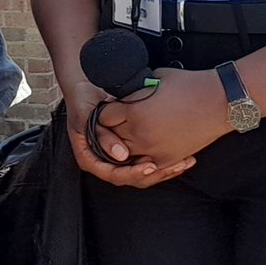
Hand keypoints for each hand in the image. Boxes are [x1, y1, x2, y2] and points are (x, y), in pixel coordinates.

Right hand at [62, 78, 195, 188]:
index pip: (114, 175)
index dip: (133, 173)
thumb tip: (121, 155)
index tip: (150, 166)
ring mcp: (117, 156)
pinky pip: (145, 160)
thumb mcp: (87, 116)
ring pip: (142, 172)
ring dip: (164, 169)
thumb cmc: (82, 100)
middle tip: (175, 165)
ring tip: (184, 162)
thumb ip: (101, 136)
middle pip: (132, 178)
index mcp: (90, 159)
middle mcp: (104, 161)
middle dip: (156, 174)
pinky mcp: (128, 149)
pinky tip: (181, 156)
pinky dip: (163, 159)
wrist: (83, 86)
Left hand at [97, 67, 228, 169]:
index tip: (112, 107)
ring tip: (128, 135)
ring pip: (124, 156)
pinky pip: (145, 167)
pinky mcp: (167, 160)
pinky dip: (140, 160)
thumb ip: (136, 89)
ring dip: (123, 146)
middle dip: (112, 129)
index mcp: (134, 111)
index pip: (104, 117)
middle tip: (117, 121)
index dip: (107, 110)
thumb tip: (126, 94)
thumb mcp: (155, 78)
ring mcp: (153, 150)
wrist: (218, 101)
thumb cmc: (189, 85)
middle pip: (110, 138)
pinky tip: (142, 149)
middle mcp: (139, 134)